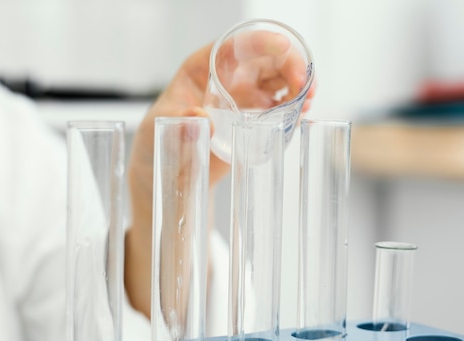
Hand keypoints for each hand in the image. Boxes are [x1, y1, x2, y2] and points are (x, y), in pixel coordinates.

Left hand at [125, 38, 315, 317]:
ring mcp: (241, 98)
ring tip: (307, 99)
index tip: (281, 48)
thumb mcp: (161, 135)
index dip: (258, 42)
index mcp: (198, 72)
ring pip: (276, 78)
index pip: (229, 47)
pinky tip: (303, 111)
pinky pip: (279, 103)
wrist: (168, 175)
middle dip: (288, 63)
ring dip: (296, 83)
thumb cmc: (157, 146)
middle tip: (303, 82)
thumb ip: (179, 127)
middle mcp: (224, 79)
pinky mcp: (253, 119)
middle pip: (261, 58)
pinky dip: (294, 103)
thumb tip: (200, 119)